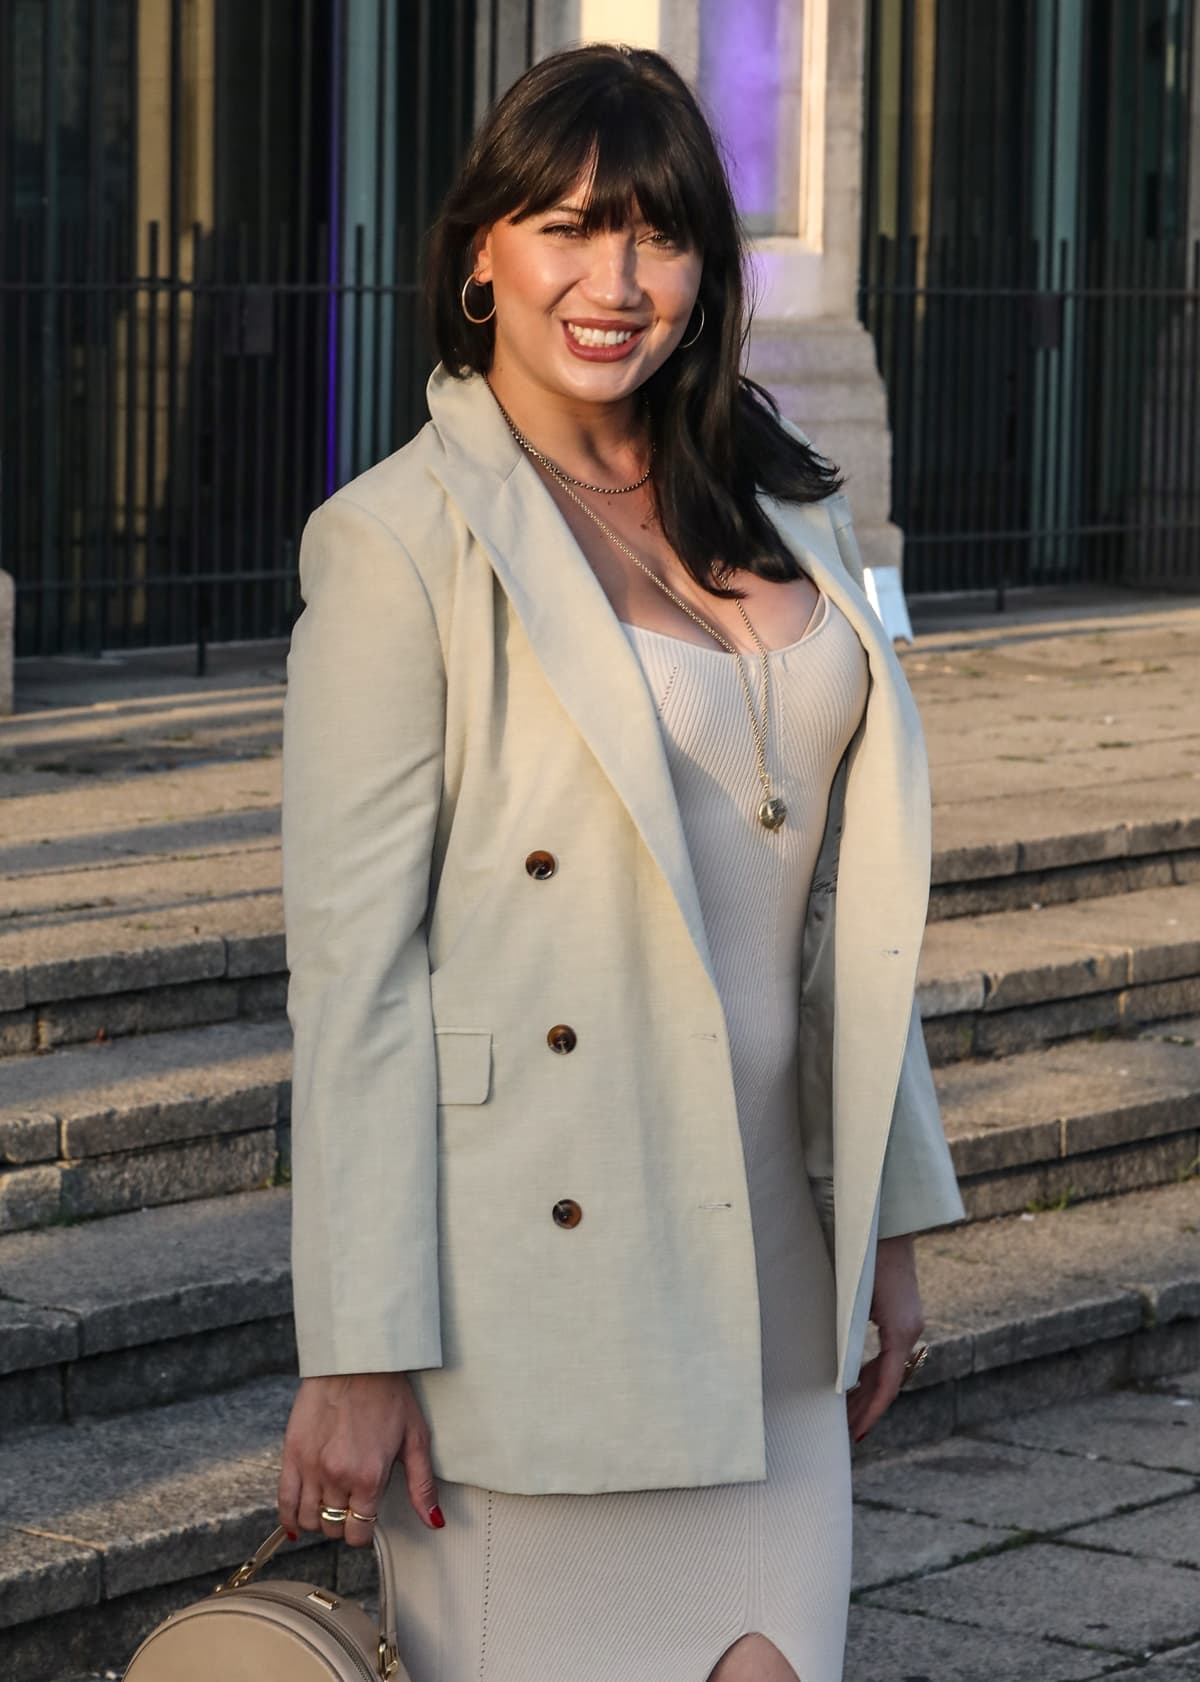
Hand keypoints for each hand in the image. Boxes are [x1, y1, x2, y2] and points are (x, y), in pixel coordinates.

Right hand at [278, 1372, 443, 1546]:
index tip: (367, 1519)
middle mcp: (337, 1478)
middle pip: (333, 1528)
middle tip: (352, 1505)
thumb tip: (434, 1522)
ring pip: (308, 1520)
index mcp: (369, 1478)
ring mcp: (310, 1467)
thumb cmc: (389, 1394)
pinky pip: (284, 1501)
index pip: (359, 1534)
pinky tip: (296, 1522)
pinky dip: (288, 1518)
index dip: (364, 1532)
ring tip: (331, 1504)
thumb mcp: (415, 1438)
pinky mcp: (291, 1453)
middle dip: (343, 1524)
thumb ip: (422, 1486)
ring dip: (319, 1520)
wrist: (355, 1359)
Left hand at [845, 1233, 923, 1444]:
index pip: (887, 1384)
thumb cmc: (863, 1259)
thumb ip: (850, 1338)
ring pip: (888, 1369)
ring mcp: (908, 1323)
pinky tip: (855, 1384)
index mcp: (900, 1331)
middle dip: (866, 1408)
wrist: (884, 1224)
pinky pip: (888, 1354)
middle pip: (888, 1382)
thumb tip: (840, 1377)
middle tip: (845, 1435)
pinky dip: (872, 1372)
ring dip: (868, 1392)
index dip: (870, 1412)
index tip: (855, 1435)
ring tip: (846, 1416)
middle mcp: (910, 1331)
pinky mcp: (901, 1316)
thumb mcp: (854, 1302)